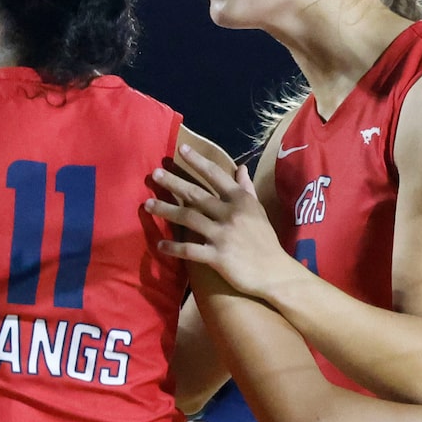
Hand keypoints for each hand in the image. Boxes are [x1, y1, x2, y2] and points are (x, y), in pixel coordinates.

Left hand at [146, 137, 298, 295]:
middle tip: (155, 174)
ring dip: (166, 211)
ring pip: (188, 218)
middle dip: (173, 183)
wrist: (274, 272)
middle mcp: (230, 213)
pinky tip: (160, 245)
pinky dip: (173, 247)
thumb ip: (246, 189)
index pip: (216, 175)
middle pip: (196, 194)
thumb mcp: (258, 210)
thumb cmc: (265, 240)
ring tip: (147, 205)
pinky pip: (190, 250)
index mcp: (241, 200)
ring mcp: (223, 235)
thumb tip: (241, 168)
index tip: (181, 150)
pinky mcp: (217, 256)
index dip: (198, 162)